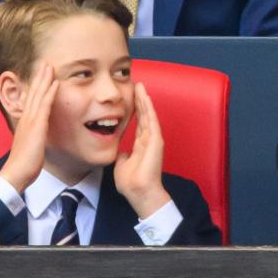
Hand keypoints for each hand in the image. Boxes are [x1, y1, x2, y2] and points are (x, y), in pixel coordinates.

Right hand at [0, 64, 58, 192]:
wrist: (16, 174)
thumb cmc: (24, 164)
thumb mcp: (30, 147)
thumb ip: (34, 138)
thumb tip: (37, 137)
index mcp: (25, 123)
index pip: (31, 100)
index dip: (36, 87)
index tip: (41, 75)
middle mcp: (26, 119)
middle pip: (33, 93)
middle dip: (39, 77)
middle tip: (44, 63)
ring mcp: (30, 121)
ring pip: (38, 95)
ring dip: (44, 79)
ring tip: (49, 66)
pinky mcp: (36, 127)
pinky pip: (44, 106)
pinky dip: (50, 93)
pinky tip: (55, 83)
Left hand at [115, 82, 171, 218]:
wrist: (140, 193)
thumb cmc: (132, 183)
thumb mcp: (122, 165)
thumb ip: (122, 156)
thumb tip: (121, 152)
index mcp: (141, 145)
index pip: (139, 122)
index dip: (135, 109)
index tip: (131, 97)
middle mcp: (148, 140)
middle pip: (144, 115)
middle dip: (140, 100)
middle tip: (137, 84)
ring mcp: (153, 139)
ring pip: (148, 115)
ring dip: (144, 100)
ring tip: (140, 86)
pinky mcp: (156, 141)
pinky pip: (151, 120)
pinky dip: (148, 108)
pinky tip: (145, 97)